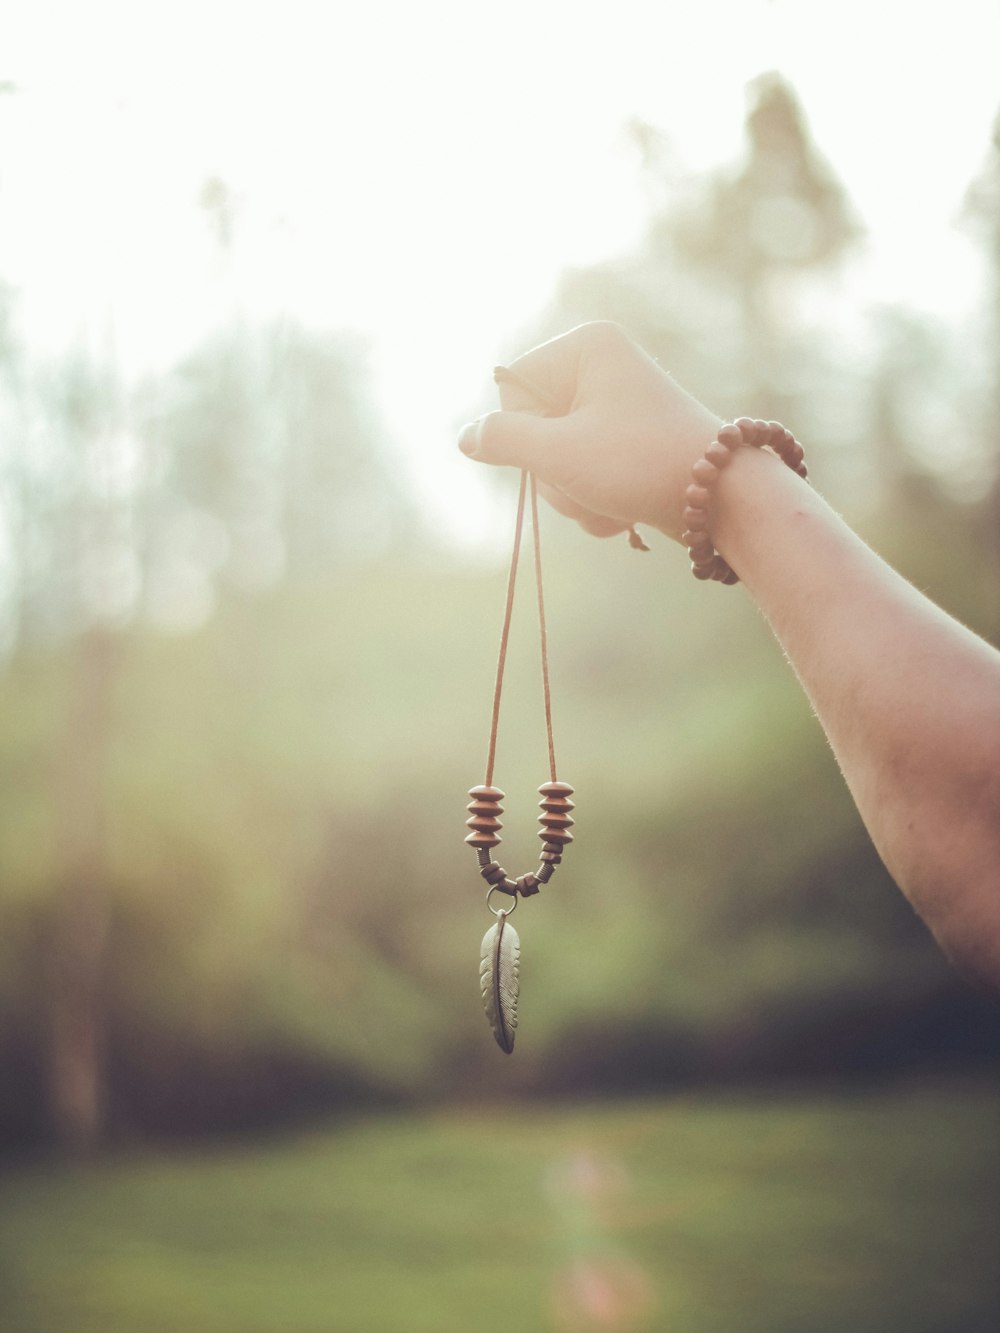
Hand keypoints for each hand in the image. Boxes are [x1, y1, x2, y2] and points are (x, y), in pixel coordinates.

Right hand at [458, 322, 721, 542]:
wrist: (722, 500)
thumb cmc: (639, 465)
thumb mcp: (558, 454)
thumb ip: (503, 442)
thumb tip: (465, 437)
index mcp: (586, 347)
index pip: (511, 391)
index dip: (526, 435)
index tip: (566, 452)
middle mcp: (600, 366)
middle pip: (533, 430)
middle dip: (555, 474)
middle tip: (590, 484)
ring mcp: (614, 406)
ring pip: (555, 460)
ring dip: (574, 496)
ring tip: (610, 503)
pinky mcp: (625, 443)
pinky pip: (583, 472)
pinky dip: (594, 500)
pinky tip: (622, 513)